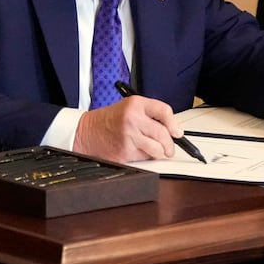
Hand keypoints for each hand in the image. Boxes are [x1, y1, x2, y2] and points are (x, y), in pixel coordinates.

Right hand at [72, 96, 186, 161]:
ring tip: (154, 151)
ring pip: (157, 149)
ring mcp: (129, 136)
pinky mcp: (125, 152)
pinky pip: (145, 158)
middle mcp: (132, 118)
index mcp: (135, 104)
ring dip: (159, 153)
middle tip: (169, 148)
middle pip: (163, 133)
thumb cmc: (107, 121)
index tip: (177, 132)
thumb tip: (172, 129)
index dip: (174, 124)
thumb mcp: (128, 108)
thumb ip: (149, 115)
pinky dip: (145, 158)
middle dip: (169, 145)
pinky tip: (136, 151)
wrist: (85, 132)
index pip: (164, 111)